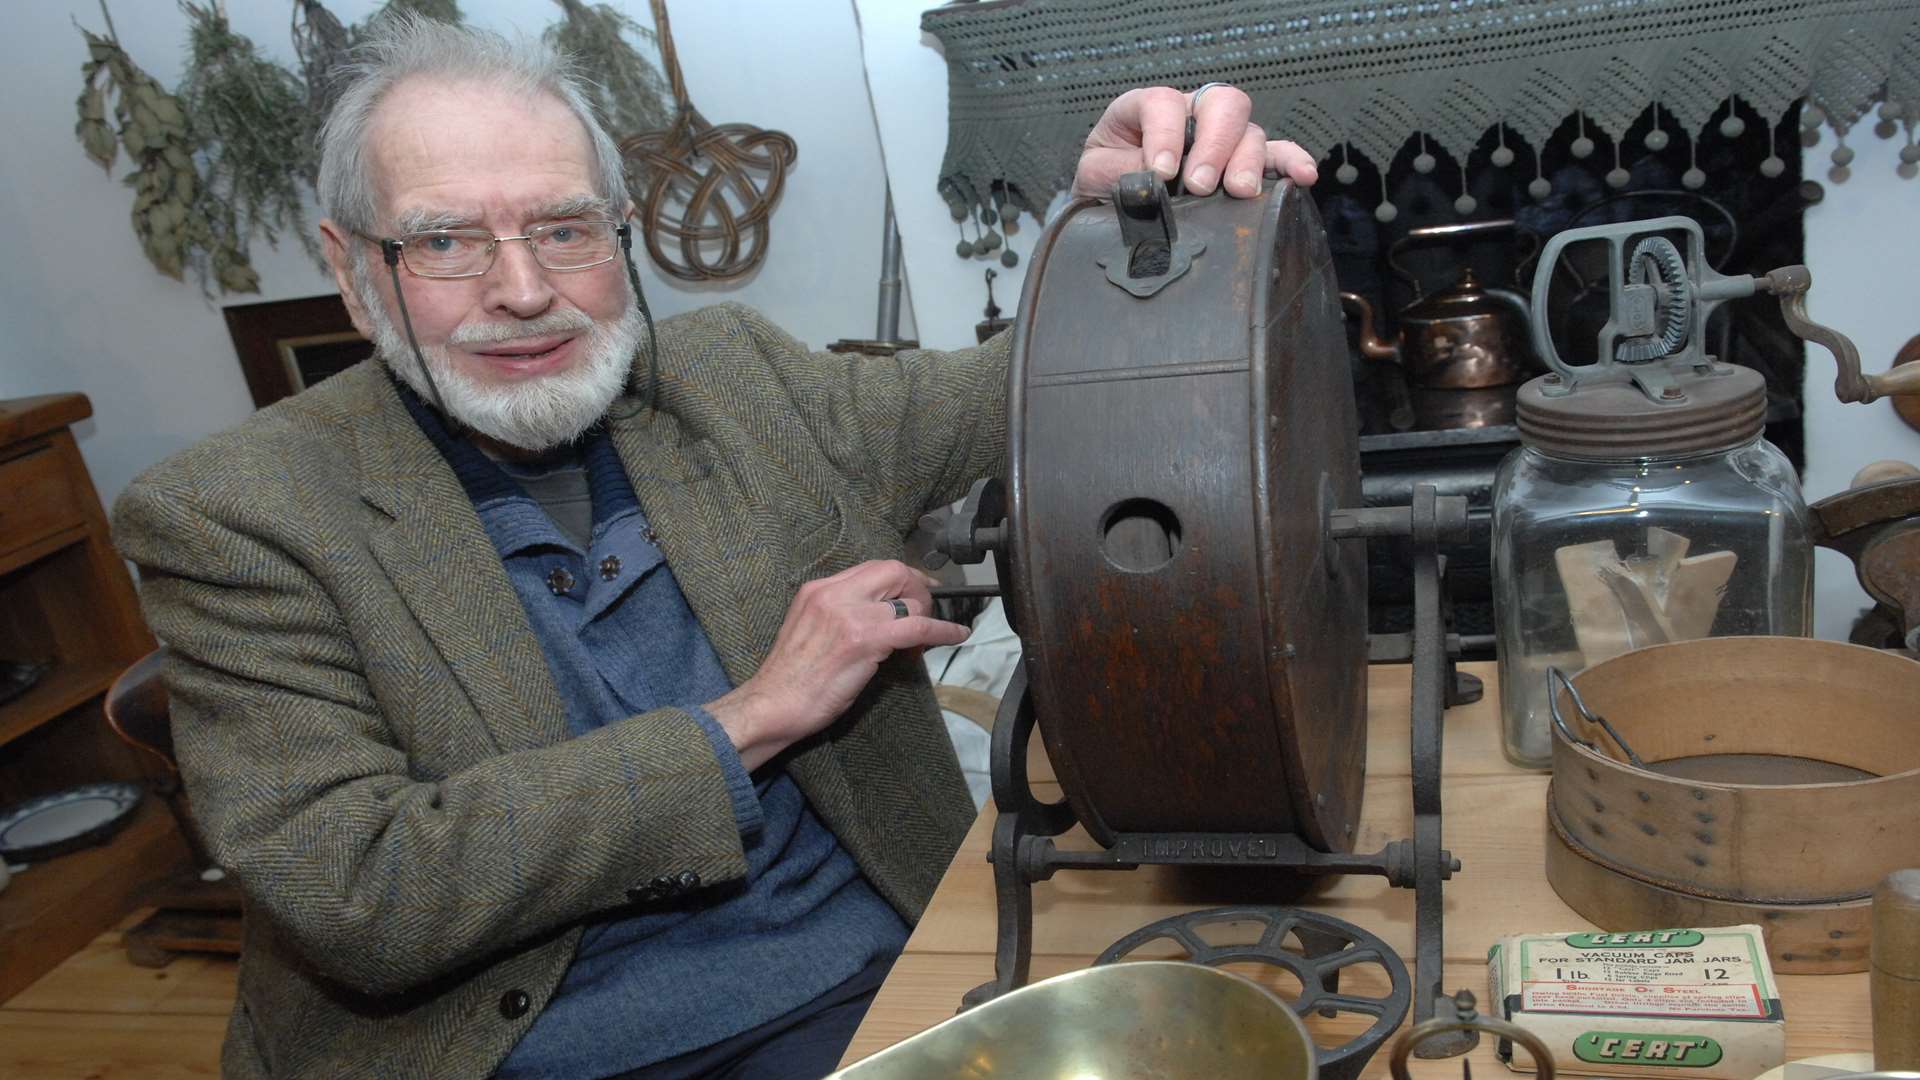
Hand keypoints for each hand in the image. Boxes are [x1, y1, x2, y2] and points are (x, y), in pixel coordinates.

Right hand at [705, 560, 970, 770]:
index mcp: (818, 590)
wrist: (773, 705)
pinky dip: (942, 629)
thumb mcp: (810, 629)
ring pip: (907, 597)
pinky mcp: (865, 640)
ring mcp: (850, 614)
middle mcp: (833, 594)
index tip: (915, 590)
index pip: (871, 568)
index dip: (901, 577)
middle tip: (927, 609)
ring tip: (929, 632)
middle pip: (893, 570)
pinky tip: (956, 635)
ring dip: (927, 612)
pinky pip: (917, 627)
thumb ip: (840, 614)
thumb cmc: (790, 678)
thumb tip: (880, 616)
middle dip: (918, 587)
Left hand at [1072, 85, 1317, 199]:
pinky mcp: (1243, 165)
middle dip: (1214, 145)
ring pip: (1250, 132)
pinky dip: (1291, 163)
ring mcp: (1222, 139)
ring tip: (1238, 192)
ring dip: (1246, 162)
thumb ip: (1120, 170)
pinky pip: (1276, 156)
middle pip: (1222, 105)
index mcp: (1149, 108)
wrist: (1110, 211)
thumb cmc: (1105, 184)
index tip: (1160, 171)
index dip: (1165, 133)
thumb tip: (1155, 178)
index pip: (1165, 102)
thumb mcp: (1098, 174)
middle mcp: (1193, 115)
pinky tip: (1302, 176)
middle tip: (1199, 185)